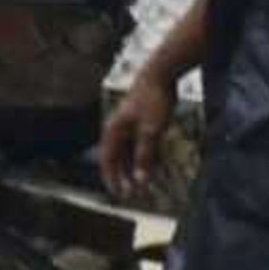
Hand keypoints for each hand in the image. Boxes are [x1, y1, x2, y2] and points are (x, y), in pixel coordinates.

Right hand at [99, 72, 176, 200]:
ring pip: (131, 153)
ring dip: (136, 169)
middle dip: (125, 177)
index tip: (119, 194)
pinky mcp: (144, 123)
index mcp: (114, 131)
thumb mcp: (150, 130)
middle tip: (133, 194)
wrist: (160, 75)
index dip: (112, 178)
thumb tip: (141, 179)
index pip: (108, 161)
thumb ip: (145, 155)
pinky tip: (157, 167)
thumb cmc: (152, 100)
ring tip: (144, 184)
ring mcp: (131, 126)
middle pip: (119, 159)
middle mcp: (119, 130)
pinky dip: (148, 158)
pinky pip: (143, 146)